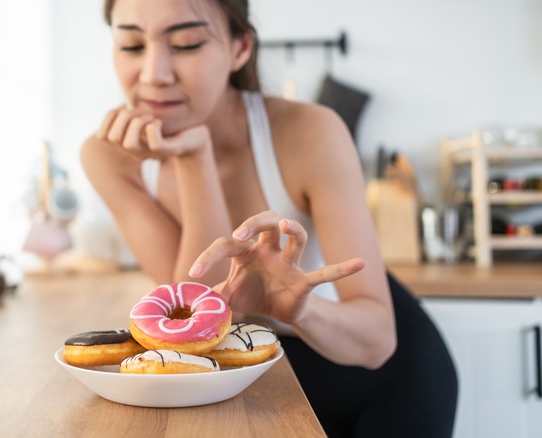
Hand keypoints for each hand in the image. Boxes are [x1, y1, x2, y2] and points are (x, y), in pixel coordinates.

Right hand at [96, 105, 211, 160]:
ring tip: (150, 117)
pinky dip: (153, 128)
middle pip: (112, 138)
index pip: (102, 135)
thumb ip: (130, 116)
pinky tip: (158, 123)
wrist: (194, 139)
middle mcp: (136, 152)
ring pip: (128, 144)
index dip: (110, 118)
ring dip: (137, 122)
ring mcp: (152, 154)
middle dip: (124, 117)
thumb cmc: (167, 126)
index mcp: (127, 144)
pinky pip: (154, 143)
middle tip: (141, 112)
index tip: (126, 108)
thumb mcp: (144, 119)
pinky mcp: (169, 151)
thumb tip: (118, 108)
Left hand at [189, 211, 365, 324]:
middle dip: (252, 223)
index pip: (225, 245)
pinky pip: (326, 272)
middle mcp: (267, 251)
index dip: (207, 258)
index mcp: (245, 253)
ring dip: (292, 229)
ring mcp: (289, 263)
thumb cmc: (251, 296)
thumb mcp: (227, 298)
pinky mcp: (306, 279)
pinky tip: (360, 263)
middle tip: (240, 235)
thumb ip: (208, 297)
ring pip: (295, 236)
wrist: (279, 313)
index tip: (193, 275)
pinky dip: (343, 268)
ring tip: (285, 225)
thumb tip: (181, 302)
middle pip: (262, 223)